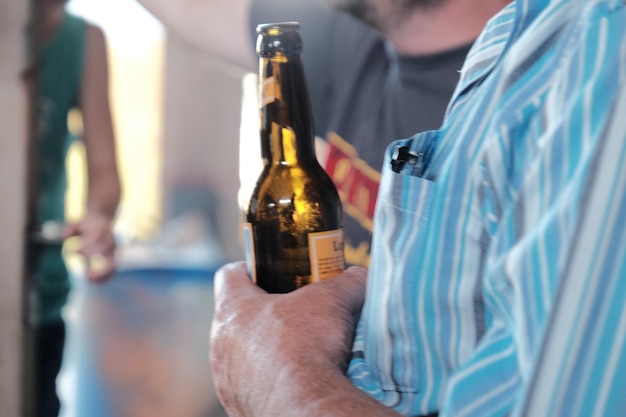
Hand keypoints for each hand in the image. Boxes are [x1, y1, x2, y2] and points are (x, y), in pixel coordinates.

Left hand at [63, 212, 115, 282]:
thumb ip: (69, 229)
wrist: (102, 218)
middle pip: (104, 251)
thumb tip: (65, 237)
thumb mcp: (76, 223)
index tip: (72, 251)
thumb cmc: (86, 223)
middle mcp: (109, 239)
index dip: (84, 247)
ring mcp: (113, 248)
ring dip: (102, 274)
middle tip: (85, 273)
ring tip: (91, 281)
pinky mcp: (114, 256)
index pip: (95, 239)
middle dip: (93, 260)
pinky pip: (113, 269)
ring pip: (112, 263)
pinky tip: (96, 282)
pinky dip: (105, 277)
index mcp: (100, 230)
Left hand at [210, 262, 367, 416]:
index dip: (251, 268)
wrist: (306, 407)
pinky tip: (298, 382)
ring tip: (302, 352)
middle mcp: (220, 345)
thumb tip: (359, 276)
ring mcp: (227, 380)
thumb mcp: (334, 300)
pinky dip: (272, 382)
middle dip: (268, 313)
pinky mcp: (239, 407)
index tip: (272, 271)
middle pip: (239, 318)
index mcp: (233, 310)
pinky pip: (252, 387)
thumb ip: (348, 281)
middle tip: (298, 313)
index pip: (229, 274)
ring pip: (243, 355)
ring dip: (268, 351)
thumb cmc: (307, 346)